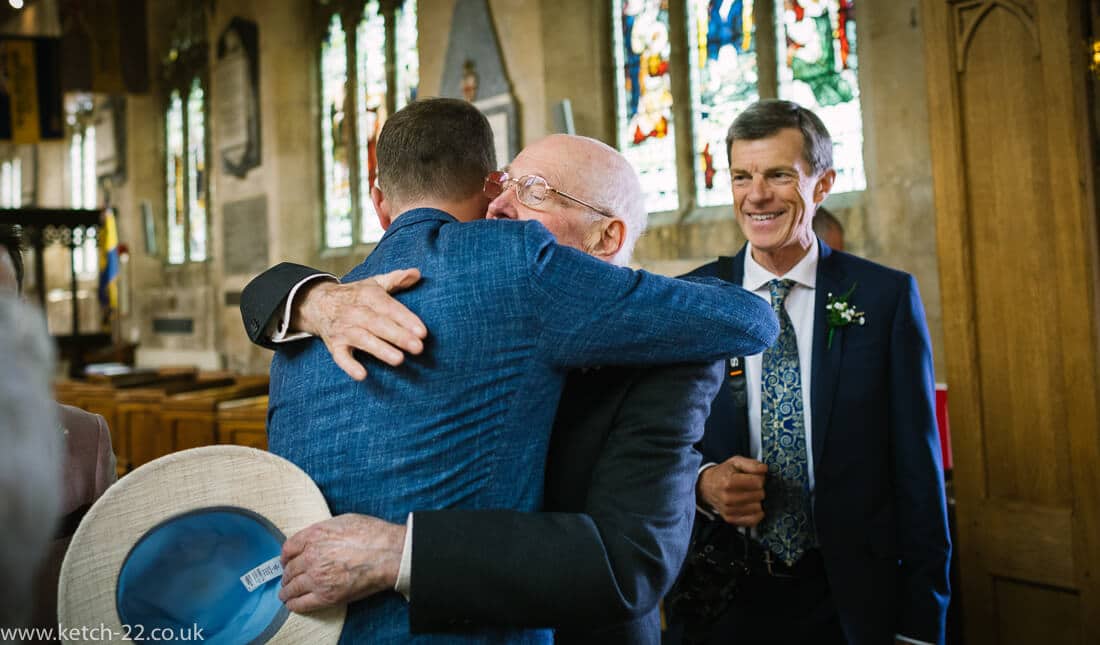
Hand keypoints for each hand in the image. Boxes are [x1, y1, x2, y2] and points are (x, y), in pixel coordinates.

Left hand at [279, 513, 406, 612]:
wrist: (389, 553)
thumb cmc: (373, 534)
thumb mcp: (343, 521)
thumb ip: (323, 530)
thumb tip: (316, 538)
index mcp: (314, 536)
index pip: (288, 548)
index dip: (286, 557)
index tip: (286, 561)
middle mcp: (311, 557)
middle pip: (289, 569)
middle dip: (287, 575)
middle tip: (288, 579)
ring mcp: (317, 578)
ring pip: (292, 587)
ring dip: (287, 591)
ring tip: (286, 594)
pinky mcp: (326, 596)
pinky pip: (301, 603)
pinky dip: (294, 605)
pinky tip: (292, 604)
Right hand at [292, 269, 427, 380]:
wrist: (316, 303)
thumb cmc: (355, 296)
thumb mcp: (374, 283)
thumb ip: (396, 279)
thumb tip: (417, 273)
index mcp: (367, 296)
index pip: (389, 307)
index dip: (406, 319)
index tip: (423, 332)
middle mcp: (355, 312)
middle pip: (378, 324)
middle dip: (398, 335)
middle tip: (418, 347)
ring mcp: (343, 329)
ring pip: (362, 339)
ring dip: (380, 349)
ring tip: (399, 360)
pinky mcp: (334, 345)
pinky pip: (340, 357)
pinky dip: (349, 366)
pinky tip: (362, 375)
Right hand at [697, 456, 767, 526]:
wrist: (706, 487)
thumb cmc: (724, 473)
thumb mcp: (736, 462)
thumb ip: (751, 464)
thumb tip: (764, 469)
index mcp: (729, 481)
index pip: (758, 483)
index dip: (759, 478)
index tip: (754, 477)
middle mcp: (727, 498)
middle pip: (759, 495)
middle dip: (758, 489)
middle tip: (751, 487)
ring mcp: (729, 510)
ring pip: (758, 508)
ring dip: (757, 501)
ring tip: (749, 495)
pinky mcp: (731, 519)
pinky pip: (753, 520)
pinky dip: (756, 514)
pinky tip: (752, 506)